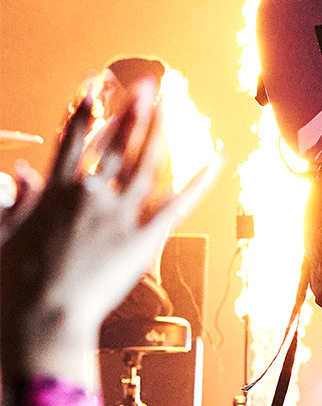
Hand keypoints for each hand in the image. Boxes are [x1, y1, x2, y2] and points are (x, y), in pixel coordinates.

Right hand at [0, 80, 216, 383]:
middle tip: (147, 84)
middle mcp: (90, 195)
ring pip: (146, 163)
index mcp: (56, 192)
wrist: (41, 321)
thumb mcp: (4, 237)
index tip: (92, 87)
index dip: (84, 110)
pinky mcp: (144, 238)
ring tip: (170, 106)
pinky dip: (199, 180)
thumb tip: (22, 173)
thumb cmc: (14, 288)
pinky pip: (178, 203)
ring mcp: (119, 214)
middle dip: (132, 110)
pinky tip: (215, 159)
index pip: (74, 140)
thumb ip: (17, 202)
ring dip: (160, 131)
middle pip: (116, 143)